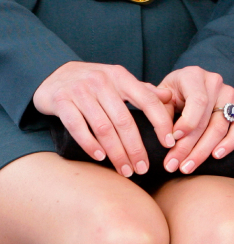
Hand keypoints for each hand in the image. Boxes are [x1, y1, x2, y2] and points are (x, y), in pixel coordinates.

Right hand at [33, 60, 175, 176]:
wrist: (54, 73)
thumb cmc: (94, 80)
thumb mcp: (119, 80)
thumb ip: (142, 89)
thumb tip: (168, 97)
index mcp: (121, 77)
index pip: (148, 100)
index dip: (160, 122)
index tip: (169, 142)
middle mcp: (103, 82)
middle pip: (124, 120)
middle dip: (135, 148)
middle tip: (143, 168)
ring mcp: (81, 92)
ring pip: (103, 128)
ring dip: (116, 152)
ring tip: (125, 169)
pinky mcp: (62, 101)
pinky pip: (77, 127)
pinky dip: (90, 144)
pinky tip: (100, 158)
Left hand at [156, 66, 233, 173]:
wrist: (184, 88)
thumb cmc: (169, 95)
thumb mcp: (158, 98)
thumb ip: (158, 111)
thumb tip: (165, 134)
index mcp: (193, 75)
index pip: (198, 101)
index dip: (187, 124)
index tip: (171, 141)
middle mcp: (214, 81)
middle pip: (208, 119)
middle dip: (189, 146)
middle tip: (173, 165)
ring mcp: (229, 92)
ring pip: (222, 126)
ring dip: (204, 150)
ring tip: (187, 167)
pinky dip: (231, 142)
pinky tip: (216, 155)